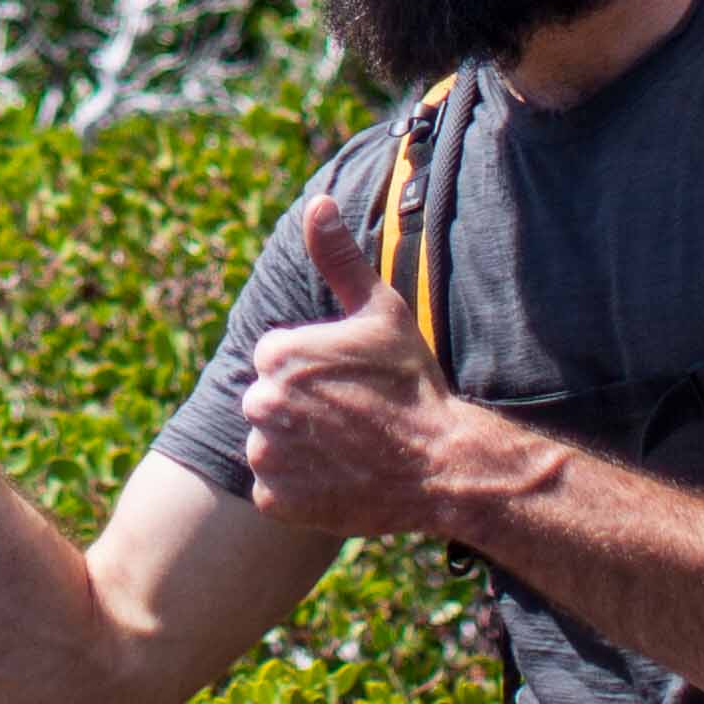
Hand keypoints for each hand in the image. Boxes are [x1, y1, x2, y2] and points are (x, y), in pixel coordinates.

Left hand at [237, 185, 527, 538]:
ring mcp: (267, 455)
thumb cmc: (412, 384)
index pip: (276, 359)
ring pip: (269, 445)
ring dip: (297, 448)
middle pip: (269, 401)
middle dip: (301, 408)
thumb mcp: (381, 311)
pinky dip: (299, 490)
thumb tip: (318, 202)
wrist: (442, 464)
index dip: (315, 370)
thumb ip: (340, 258)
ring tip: (347, 449)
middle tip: (352, 418)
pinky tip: (338, 479)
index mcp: (277, 353)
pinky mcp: (275, 500)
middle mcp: (260, 403)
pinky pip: (274, 490)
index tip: (351, 383)